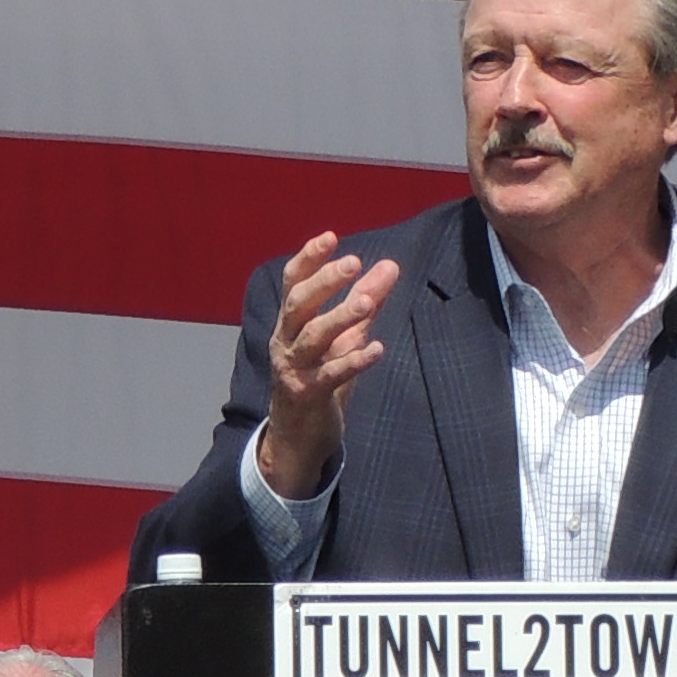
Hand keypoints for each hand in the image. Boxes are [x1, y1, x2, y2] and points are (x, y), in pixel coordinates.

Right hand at [254, 230, 401, 500]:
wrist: (296, 438)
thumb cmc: (318, 380)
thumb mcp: (341, 338)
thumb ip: (363, 301)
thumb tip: (391, 266)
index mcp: (290, 324)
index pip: (294, 283)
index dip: (309, 259)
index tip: (331, 237)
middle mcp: (286, 342)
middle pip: (299, 304)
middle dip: (325, 281)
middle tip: (354, 262)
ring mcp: (295, 369)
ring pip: (313, 337)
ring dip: (340, 317)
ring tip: (368, 303)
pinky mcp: (308, 395)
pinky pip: (331, 376)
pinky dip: (353, 361)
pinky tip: (377, 348)